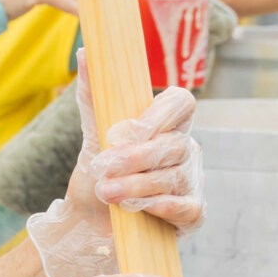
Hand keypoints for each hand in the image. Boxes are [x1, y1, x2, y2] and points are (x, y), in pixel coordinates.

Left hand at [25, 53, 205, 276]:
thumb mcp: (92, 135)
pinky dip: (161, 207)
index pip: (181, 103)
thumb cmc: (99, 175)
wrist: (90, 222)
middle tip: (103, 168)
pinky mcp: (192, 214)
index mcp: (166, 125)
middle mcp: (185, 149)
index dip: (160, 114)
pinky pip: (186, 207)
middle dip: (135, 158)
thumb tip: (85, 53)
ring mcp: (192, 181)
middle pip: (174, 145)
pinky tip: (136, 210)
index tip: (128, 129)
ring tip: (106, 192)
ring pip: (175, 177)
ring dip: (137, 185)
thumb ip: (92, 96)